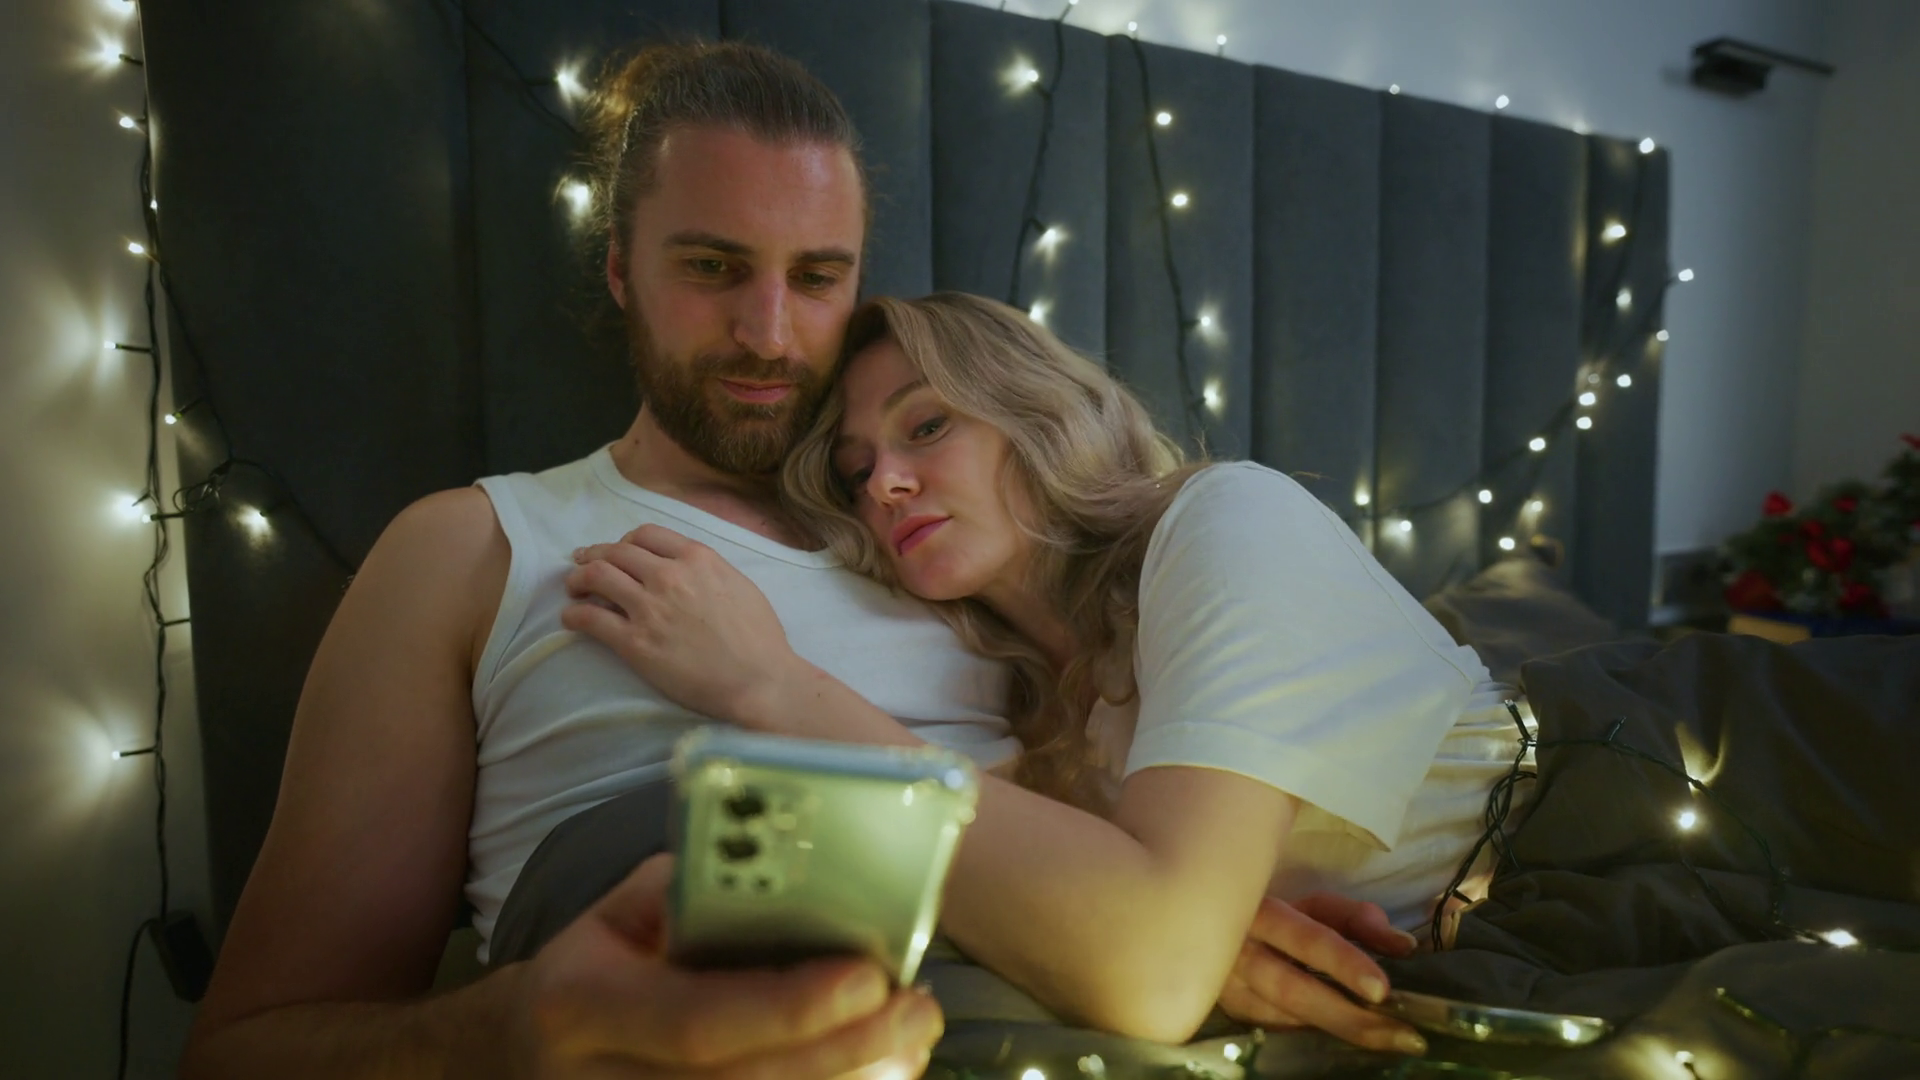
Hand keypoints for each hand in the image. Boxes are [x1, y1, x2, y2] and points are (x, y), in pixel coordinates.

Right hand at [509, 854, 942, 1077]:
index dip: (789, 1007)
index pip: (697, 1019)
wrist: (528, 1049)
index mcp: (580, 1002)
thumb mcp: (625, 910)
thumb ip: (700, 893)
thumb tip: (804, 880)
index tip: (869, 977)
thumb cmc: (602, 961)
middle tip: (917, 1012)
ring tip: (912, 1044)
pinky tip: (877, 1076)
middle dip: (844, 1051)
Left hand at [564, 525, 805, 726]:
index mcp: (697, 558)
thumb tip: (685, 567)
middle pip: (615, 552)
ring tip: (573, 588)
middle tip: (583, 564)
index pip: (646, 534)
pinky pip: (591, 619)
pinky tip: (571, 618)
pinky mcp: (635, 643)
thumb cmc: (759, 637)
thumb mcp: (739, 584)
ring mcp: (649, 608)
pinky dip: (574, 615)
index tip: (618, 552)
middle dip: (594, 556)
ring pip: (597, 577)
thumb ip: (708, 569)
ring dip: (578, 579)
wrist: (759, 680)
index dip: (625, 541)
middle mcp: (668, 575)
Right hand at [1217, 893, 1427, 1055]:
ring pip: (1283, 1017)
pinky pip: (1275, 1029)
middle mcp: (1236, 951)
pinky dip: (1313, 1035)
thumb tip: (1405, 947)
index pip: (1304, 937)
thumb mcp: (1314, 907)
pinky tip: (1347, 1037)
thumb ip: (1358, 920)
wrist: (1210, 925)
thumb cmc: (1277, 915)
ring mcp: (1225, 987)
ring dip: (1338, 1031)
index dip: (1342, 962)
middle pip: (1292, 991)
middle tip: (1401, 1035)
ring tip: (1389, 1040)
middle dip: (1348, 1016)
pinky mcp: (1227, 1011)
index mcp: (1261, 912)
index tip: (1382, 990)